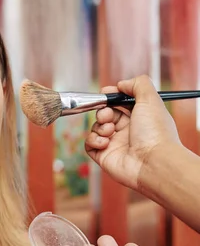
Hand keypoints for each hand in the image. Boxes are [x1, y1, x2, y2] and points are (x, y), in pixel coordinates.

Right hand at [85, 75, 179, 190]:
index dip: (112, 97)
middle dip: (103, 110)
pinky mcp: (104, 157)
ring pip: (96, 128)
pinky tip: (105, 142)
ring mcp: (115, 144)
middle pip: (105, 114)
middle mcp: (127, 131)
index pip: (120, 103)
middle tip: (107, 114)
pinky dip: (93, 140)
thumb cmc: (155, 132)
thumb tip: (122, 84)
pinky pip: (89, 144)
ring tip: (110, 131)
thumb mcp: (150, 99)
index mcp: (139, 118)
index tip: (106, 92)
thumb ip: (137, 83)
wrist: (153, 162)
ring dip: (100, 126)